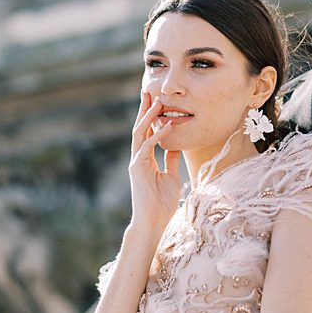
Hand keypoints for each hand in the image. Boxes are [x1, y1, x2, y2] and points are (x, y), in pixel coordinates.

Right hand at [128, 92, 181, 232]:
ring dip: (148, 117)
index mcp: (145, 159)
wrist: (153, 221)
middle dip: (144, 110)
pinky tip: (166, 125)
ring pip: (140, 133)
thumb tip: (175, 145)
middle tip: (149, 91)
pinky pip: (147, 147)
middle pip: (140, 128)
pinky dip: (157, 135)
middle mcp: (138, 158)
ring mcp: (136, 163)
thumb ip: (170, 160)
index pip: (146, 133)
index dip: (150, 117)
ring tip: (156, 101)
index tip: (155, 101)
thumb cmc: (161, 203)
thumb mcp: (171, 176)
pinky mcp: (137, 169)